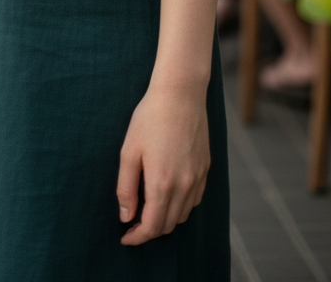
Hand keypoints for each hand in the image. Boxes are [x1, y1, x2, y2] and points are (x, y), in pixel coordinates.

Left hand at [116, 84, 209, 245]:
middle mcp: (184, 186)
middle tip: (133, 223)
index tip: (125, 237)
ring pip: (183, 215)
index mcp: (162, 183)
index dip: (137, 237)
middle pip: (168, 225)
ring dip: (166, 219)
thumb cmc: (150, 118)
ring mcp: (198, 178)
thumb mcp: (129, 151)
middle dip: (150, 230)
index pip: (152, 227)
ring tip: (149, 210)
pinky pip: (195, 200)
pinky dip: (181, 206)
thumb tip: (126, 216)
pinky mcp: (206, 168)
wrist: (181, 94)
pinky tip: (169, 195)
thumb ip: (126, 188)